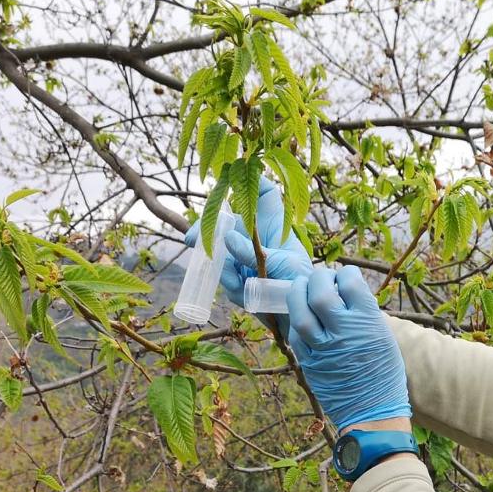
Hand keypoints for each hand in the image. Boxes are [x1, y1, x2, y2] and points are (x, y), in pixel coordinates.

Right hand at [183, 176, 312, 312]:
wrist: (297, 316)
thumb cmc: (299, 281)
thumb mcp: (282, 263)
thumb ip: (251, 251)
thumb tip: (226, 238)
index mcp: (271, 223)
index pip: (263, 192)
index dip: (249, 179)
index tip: (231, 175)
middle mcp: (254, 235)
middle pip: (224, 220)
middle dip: (204, 229)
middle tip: (193, 240)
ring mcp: (242, 255)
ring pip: (217, 251)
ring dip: (220, 266)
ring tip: (238, 281)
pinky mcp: (235, 275)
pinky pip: (220, 275)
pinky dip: (227, 283)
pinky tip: (241, 289)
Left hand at [286, 265, 410, 430]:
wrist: (373, 412)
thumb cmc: (383, 373)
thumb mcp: (383, 336)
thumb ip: (363, 312)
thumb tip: (343, 291)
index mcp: (368, 322)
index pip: (350, 282)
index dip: (345, 274)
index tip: (344, 276)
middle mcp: (343, 332)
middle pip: (320, 292)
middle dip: (318, 278)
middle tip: (321, 279)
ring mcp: (323, 348)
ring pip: (299, 312)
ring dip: (298, 293)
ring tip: (303, 288)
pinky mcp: (309, 363)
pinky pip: (295, 335)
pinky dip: (296, 321)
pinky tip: (302, 317)